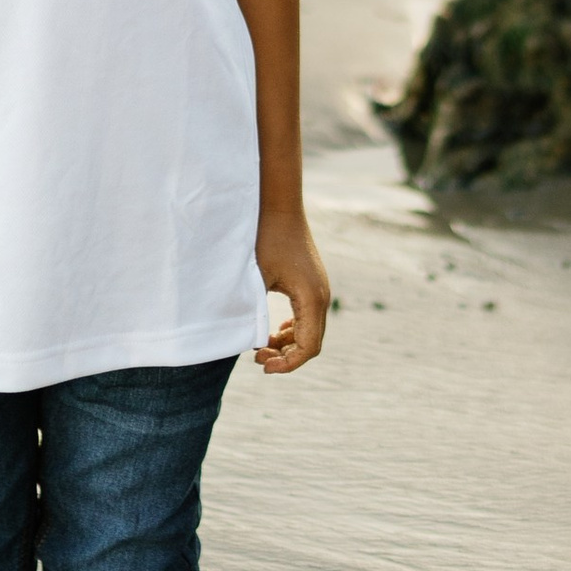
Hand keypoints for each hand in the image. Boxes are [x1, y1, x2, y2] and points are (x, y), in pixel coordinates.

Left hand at [254, 206, 329, 375]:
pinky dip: (293, 329)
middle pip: (311, 343)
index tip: (262, 366)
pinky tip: (273, 331)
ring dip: (288, 343)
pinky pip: (308, 316)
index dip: (287, 364)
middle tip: (257, 358)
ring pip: (310, 330)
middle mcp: (321, 295)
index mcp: (311, 298)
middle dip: (286, 356)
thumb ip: (255, 313)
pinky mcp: (312, 282)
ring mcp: (319, 288)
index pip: (308, 348)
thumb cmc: (264, 238)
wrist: (278, 204)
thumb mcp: (255, 279)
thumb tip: (249, 343)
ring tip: (261, 347)